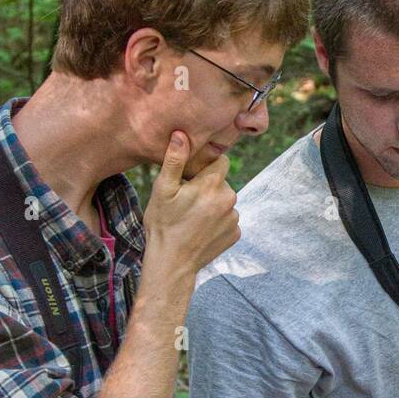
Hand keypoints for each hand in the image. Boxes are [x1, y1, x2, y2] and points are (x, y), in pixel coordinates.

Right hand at [142, 131, 239, 276]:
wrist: (172, 264)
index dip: (206, 166)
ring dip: (213, 205)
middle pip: (222, 182)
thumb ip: (175, 160)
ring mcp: (234, 219)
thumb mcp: (163, 189)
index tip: (192, 178)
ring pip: (225, 201)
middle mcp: (229, 199)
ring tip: (193, 218)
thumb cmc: (163, 224)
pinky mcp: (235, 234)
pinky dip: (218, 222)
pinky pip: (228, 220)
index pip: (221, 161)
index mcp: (213, 184)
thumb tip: (182, 134)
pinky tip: (201, 229)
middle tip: (187, 201)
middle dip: (208, 187)